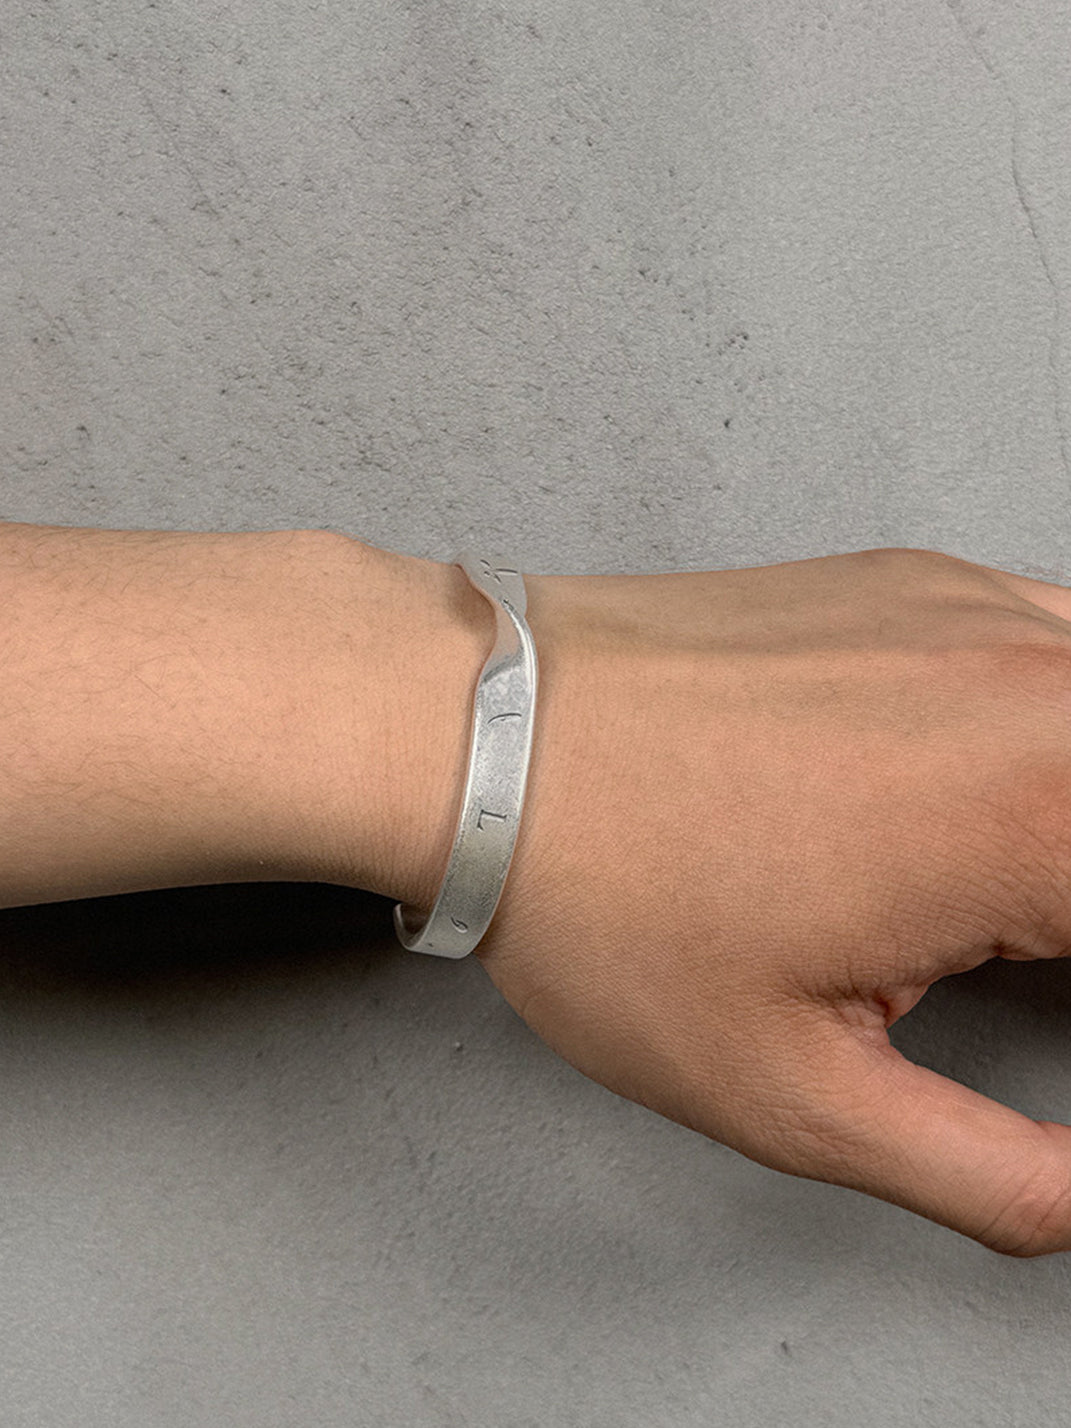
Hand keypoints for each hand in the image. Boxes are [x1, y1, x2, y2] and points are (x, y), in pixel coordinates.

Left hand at [474, 546, 1070, 1255]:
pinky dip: (1058, 733)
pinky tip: (1007, 792)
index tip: (1039, 1002)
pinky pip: (1063, 648)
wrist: (487, 731)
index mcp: (1032, 815)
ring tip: (1009, 903)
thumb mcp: (797, 1093)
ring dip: (1068, 823)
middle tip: (1026, 960)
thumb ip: (991, 1173)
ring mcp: (979, 612)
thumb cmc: (604, 888)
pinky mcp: (924, 583)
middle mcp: (1030, 685)